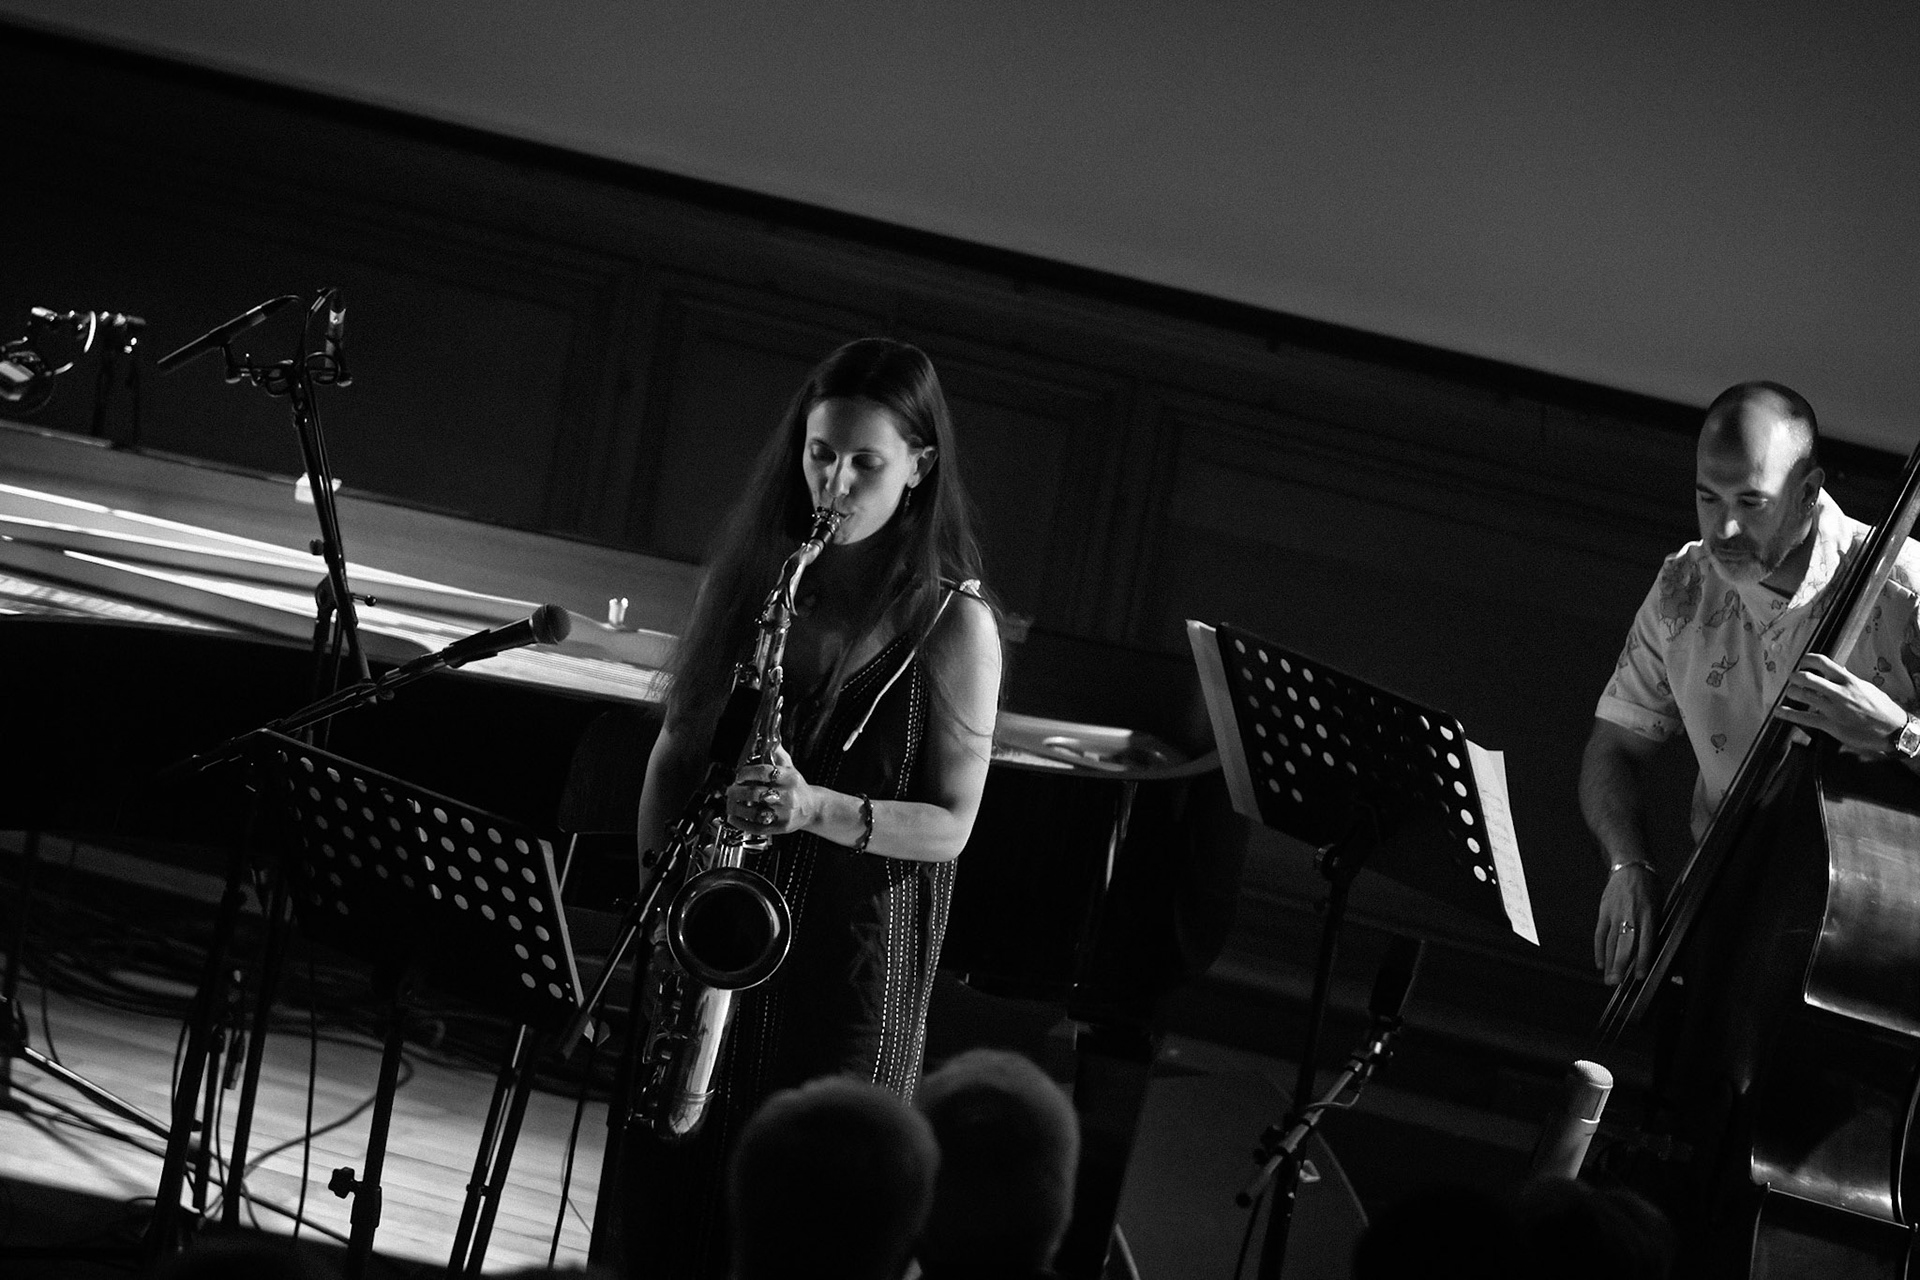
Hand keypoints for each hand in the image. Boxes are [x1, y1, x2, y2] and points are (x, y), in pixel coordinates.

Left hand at [727, 746, 816, 835]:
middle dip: (737, 792)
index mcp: (789, 778)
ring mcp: (784, 813)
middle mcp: (788, 796)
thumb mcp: (791, 768)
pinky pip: (757, 827)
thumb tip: (769, 739)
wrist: (813, 808)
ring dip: (736, 808)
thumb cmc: (798, 787)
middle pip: (755, 793)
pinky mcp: (780, 827)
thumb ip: (778, 754)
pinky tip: (733, 818)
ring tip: (730, 804)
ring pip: (754, 812)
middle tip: (730, 790)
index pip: (765, 772)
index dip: (747, 773)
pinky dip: (741, 823)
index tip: (738, 775)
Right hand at [1594, 864, 1656, 985]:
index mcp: (1647, 915)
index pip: (1644, 943)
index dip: (1642, 961)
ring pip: (1611, 942)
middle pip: (1624, 945)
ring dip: (1609, 962)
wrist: (1631, 867)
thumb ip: (1653, 927)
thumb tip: (1650, 949)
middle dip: (1620, 965)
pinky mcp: (1604, 912)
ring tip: (1609, 978)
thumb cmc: (1649, 887)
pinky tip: (1600, 962)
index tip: (1640, 976)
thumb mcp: (1658, 906)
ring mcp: (1614, 914)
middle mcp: (1630, 916)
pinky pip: (1600, 934)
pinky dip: (1599, 949)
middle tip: (1616, 982)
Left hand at [1776, 654, 1906, 754]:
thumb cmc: (1883, 708)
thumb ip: (1849, 679)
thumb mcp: (1867, 688)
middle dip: (1795, 676)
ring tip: (1791, 692)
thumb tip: (1837, 670)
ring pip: (1802, 695)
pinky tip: (1778, 711)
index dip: (1807, 660)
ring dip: (1792, 692)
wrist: (1893, 730)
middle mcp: (1839, 692)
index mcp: (1849, 681)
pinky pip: (1803, 718)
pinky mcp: (1830, 725)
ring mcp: (1833, 709)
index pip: (1822, 662)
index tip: (1802, 662)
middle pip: (1807, 678)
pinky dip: (1787, 714)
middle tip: (1793, 678)